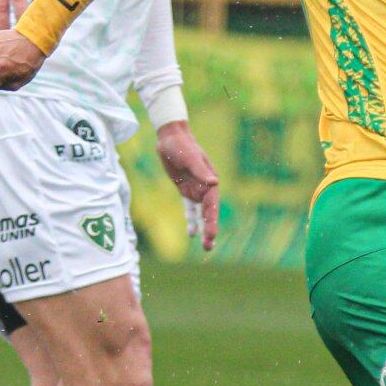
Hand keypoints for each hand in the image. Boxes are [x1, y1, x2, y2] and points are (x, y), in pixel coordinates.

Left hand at [155, 121, 220, 251]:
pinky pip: (189, 208)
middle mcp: (205, 188)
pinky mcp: (185, 189)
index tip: (211, 236)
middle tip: (209, 247)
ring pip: (200, 214)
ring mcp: (195, 190)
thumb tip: (214, 183)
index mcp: (210, 182)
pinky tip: (191, 233)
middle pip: (209, 214)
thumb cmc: (182, 146)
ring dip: (202, 229)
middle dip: (210, 230)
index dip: (211, 222)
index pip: (212, 207)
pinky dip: (191, 220)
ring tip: (205, 246)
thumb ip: (202, 171)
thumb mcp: (190, 158)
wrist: (170, 138)